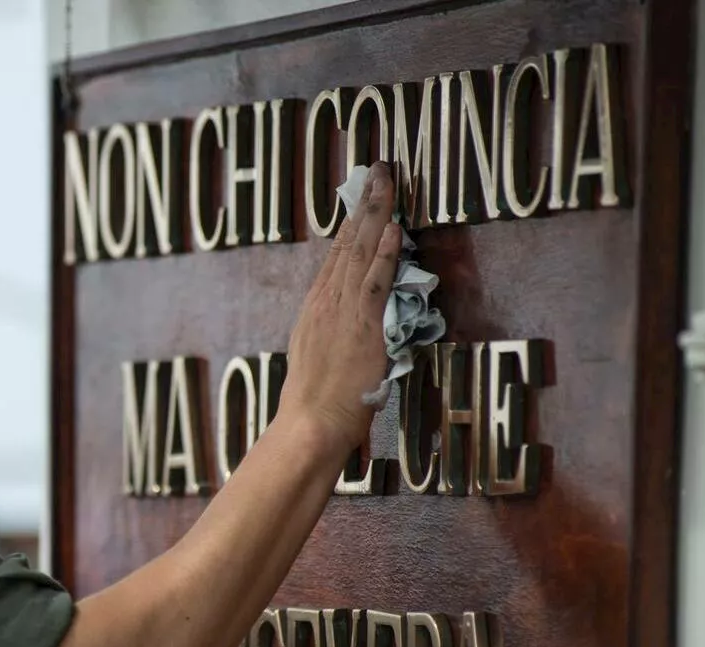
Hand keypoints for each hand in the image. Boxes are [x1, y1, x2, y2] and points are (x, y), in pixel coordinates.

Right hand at [278, 161, 400, 450]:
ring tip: (387, 181)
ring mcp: (344, 309)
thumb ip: (335, 330)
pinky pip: (376, 280)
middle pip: (348, 239)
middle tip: (379, 168)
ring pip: (361, 250)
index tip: (363, 193)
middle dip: (365, 201)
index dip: (352, 220)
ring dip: (377, 213)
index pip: (337, 252)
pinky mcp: (362, 324)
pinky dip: (385, 253)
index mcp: (316, 305)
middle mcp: (327, 299)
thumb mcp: (318, 354)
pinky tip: (394, 228)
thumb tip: (351, 321)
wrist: (310, 420)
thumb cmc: (315, 399)